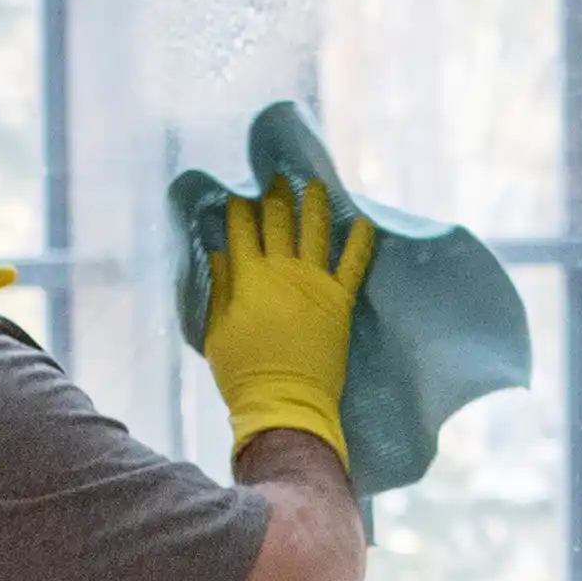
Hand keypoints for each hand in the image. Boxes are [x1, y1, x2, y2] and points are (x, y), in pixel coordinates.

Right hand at [197, 172, 367, 461]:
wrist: (285, 402)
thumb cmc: (243, 373)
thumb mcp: (217, 332)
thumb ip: (220, 290)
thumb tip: (221, 254)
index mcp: (248, 277)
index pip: (242, 231)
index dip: (239, 210)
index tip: (239, 196)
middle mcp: (282, 271)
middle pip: (278, 223)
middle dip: (276, 197)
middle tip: (277, 178)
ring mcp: (314, 282)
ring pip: (315, 231)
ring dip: (315, 204)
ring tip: (315, 184)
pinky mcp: (340, 300)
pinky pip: (353, 263)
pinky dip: (360, 241)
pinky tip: (365, 221)